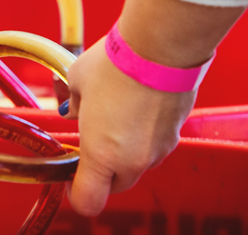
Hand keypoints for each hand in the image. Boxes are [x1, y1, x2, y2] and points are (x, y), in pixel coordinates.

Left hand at [62, 37, 194, 215]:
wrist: (160, 47)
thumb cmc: (115, 63)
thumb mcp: (78, 79)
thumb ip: (74, 103)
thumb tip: (72, 109)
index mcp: (102, 154)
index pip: (89, 200)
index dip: (76, 194)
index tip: (71, 177)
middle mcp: (133, 160)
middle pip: (115, 185)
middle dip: (102, 172)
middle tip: (92, 144)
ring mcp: (158, 149)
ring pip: (138, 166)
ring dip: (126, 153)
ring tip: (117, 117)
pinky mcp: (176, 134)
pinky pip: (155, 146)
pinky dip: (145, 137)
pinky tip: (138, 107)